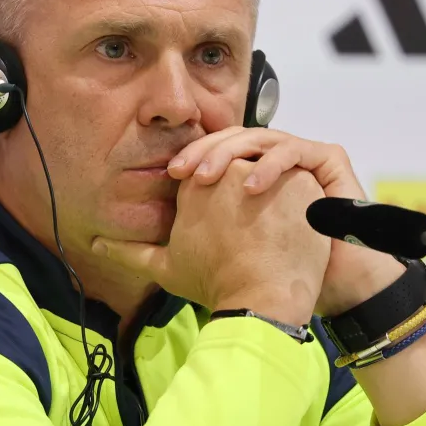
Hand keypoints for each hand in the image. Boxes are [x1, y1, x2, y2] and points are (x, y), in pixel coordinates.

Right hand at [91, 159, 330, 326]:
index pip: (210, 171)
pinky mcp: (303, 182)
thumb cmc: (213, 283)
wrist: (261, 300)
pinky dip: (301, 202)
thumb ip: (129, 252)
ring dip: (275, 195)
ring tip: (277, 227)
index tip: (230, 225)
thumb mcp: (166, 268)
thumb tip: (96, 245)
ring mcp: (270, 172)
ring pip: (273, 174)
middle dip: (247, 192)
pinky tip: (297, 225)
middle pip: (242, 167)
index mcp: (197, 180)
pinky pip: (303, 183)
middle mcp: (231, 167)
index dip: (220, 197)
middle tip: (256, 229)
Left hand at [166, 127, 405, 316]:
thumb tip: (99, 244)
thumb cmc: (270, 276)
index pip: (216, 152)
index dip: (192, 158)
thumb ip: (152, 252)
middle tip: (182, 171)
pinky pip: (295, 148)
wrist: (325, 288)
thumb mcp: (195, 262)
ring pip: (261, 137)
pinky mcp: (326, 159)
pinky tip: (250, 188)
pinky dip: (271, 165)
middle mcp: (272, 160)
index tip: (169, 175)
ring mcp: (300, 157)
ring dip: (231, 153)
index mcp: (246, 174)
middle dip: (205, 151)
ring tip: (209, 178)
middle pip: (234, 139)